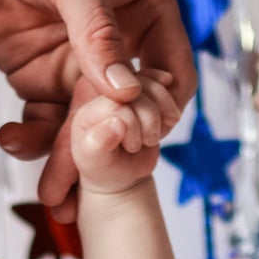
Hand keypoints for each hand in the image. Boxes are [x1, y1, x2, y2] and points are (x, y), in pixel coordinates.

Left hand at [0, 0, 192, 220]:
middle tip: (82, 191)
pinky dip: (29, 142)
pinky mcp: (39, 83)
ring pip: (80, 130)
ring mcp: (76, 70)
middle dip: (101, 156)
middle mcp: (117, 50)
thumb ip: (96, 29)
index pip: (169, 76)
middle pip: (119, 116)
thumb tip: (122, 91)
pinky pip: (41, 125)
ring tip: (50, 192)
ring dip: (65, 164)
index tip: (137, 140)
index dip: (158, 113)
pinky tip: (12, 141)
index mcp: (144, 15)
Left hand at [70, 68, 169, 196]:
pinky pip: (163, 85)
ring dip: (162, 112)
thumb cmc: (105, 169)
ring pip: (153, 85)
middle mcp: (104, 97)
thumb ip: (98, 145)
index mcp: (88, 112)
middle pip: (137, 91)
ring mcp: (124, 93)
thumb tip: (116, 124)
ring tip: (152, 137)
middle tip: (141, 143)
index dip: (132, 125)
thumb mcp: (96, 163)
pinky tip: (169, 120)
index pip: (117, 105)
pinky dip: (170, 104)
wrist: (121, 173)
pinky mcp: (143, 93)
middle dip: (149, 119)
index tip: (130, 147)